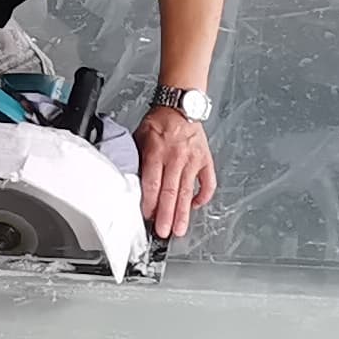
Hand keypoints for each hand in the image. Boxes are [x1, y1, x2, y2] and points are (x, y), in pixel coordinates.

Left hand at [135, 103, 216, 240]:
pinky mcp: (205, 160)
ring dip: (183, 212)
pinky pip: (207, 182)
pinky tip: (195, 206)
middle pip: (170, 191)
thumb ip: (138, 160)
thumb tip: (131, 183)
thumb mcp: (140, 137)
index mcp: (157, 152)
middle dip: (167, 215)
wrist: (181, 106)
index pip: (153, 183)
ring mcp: (193, 160)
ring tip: (180, 229)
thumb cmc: (159, 122)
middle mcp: (175, 158)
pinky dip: (203, 196)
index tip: (147, 217)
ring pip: (187, 191)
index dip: (150, 202)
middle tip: (164, 232)